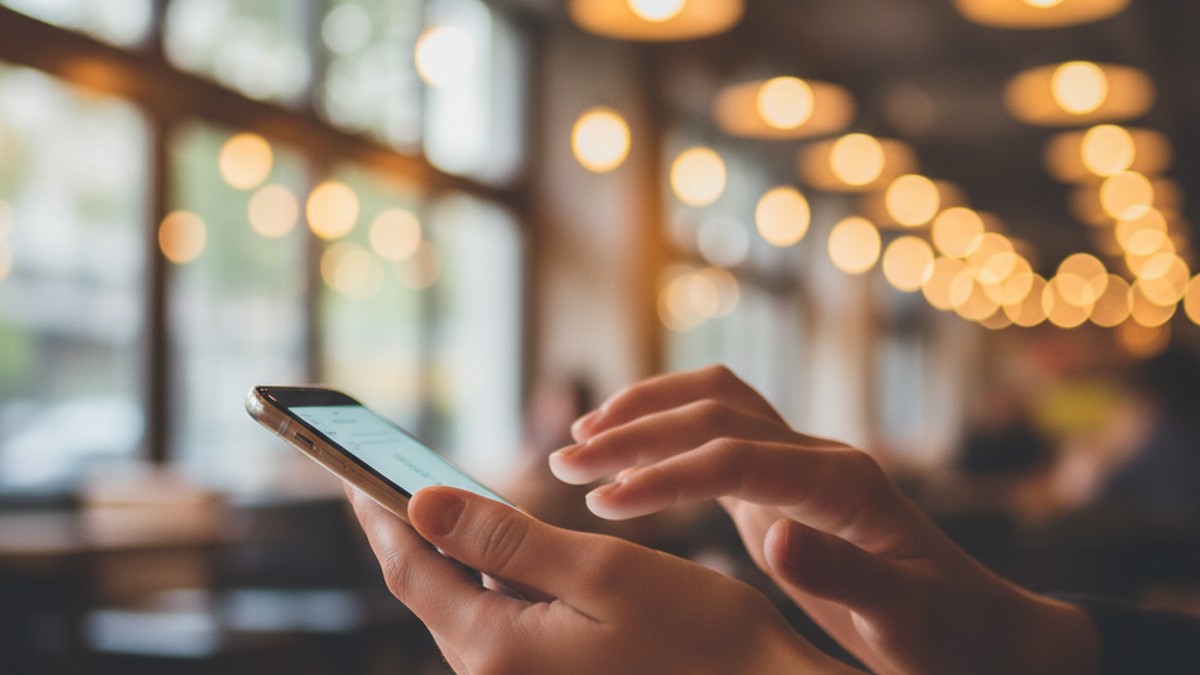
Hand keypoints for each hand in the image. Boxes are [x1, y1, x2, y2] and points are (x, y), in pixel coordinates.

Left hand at [347, 484, 857, 673]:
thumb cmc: (697, 636)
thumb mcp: (599, 570)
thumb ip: (505, 539)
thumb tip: (421, 503)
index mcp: (498, 650)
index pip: (411, 570)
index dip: (378, 513)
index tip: (347, 467)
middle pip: (428, 591)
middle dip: (406, 530)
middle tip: (381, 474)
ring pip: (462, 607)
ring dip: (448, 554)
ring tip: (436, 499)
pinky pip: (496, 625)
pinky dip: (487, 580)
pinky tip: (500, 549)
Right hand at [550, 365, 1099, 674]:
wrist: (980, 627)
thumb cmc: (946, 632)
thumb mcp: (905, 620)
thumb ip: (844, 577)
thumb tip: (772, 536)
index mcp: (845, 485)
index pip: (736, 458)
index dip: (666, 475)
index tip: (603, 501)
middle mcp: (821, 458)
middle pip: (716, 413)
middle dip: (637, 431)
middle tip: (565, 462)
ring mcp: (804, 462)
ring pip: (717, 402)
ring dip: (648, 410)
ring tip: (582, 438)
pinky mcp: (788, 481)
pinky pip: (721, 428)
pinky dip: (669, 425)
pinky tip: (629, 450)